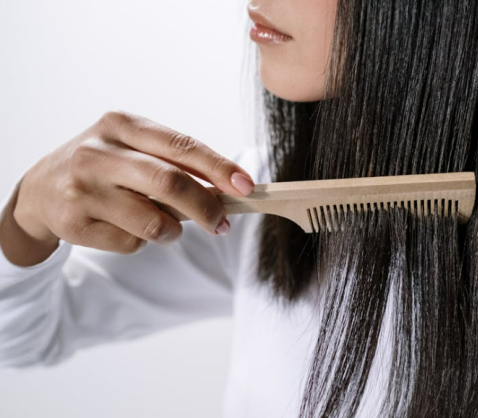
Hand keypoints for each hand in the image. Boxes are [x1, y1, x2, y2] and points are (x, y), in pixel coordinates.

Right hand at [8, 110, 254, 257]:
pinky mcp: (74, 223)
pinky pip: (131, 243)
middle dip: (207, 208)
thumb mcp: (133, 148)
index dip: (219, 168)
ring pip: (154, 221)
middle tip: (223, 223)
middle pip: (171, 183)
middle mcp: (98, 153)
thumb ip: (176, 162)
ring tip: (168, 226)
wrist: (40, 189)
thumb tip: (230, 188)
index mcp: (122, 125)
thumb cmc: (104, 166)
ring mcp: (83, 189)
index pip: (182, 146)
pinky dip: (142, 242)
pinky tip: (126, 228)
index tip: (246, 186)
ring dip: (173, 231)